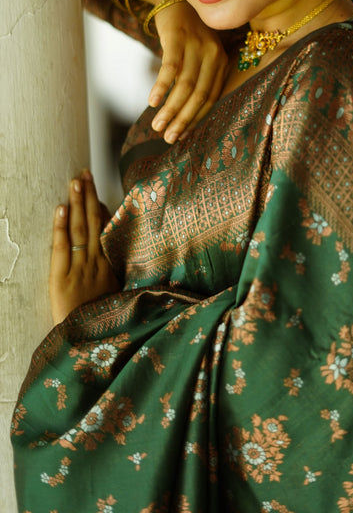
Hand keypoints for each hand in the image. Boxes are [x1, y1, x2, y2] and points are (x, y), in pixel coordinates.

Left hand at [49, 170, 119, 324]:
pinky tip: (62, 208)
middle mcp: (97, 264)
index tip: (99, 193)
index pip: (107, 232)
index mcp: (110, 269)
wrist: (90, 348)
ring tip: (76, 181)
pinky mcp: (61, 279)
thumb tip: (121, 267)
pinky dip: (62, 228)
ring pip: (81, 230)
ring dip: (79, 203)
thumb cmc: (105, 327)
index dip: (102, 210)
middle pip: (95, 223)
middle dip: (89, 197)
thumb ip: (118, 281)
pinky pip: (62, 248)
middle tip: (85, 174)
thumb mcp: (119, 301)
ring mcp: (80, 270)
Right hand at [148, 2, 227, 142]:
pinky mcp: (178, 38)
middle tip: (169, 139)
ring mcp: (196, 45)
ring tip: (157, 127)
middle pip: (199, 95)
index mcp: (220, 62)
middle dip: (183, 120)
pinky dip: (161, 87)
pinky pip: (170, 67)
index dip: (196, 119)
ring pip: (185, 86)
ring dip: (170, 109)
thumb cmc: (186, 33)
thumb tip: (184, 115)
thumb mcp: (199, 54)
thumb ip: (197, 79)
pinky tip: (152, 102)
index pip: (211, 98)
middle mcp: (213, 54)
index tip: (182, 136)